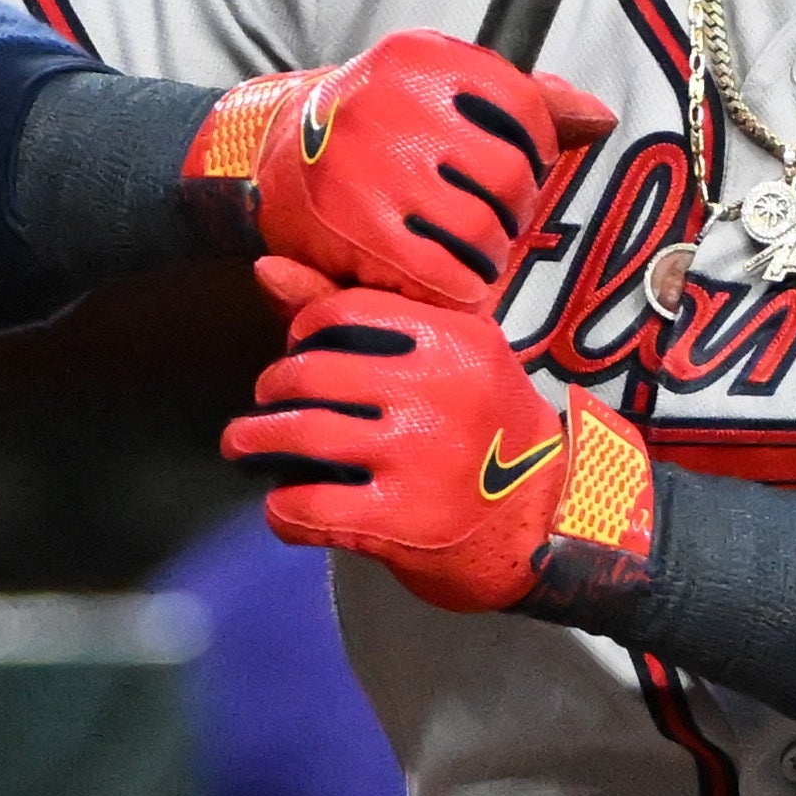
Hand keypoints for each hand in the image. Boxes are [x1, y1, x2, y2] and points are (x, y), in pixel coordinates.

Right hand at [188, 33, 613, 307]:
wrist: (277, 158)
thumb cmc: (379, 126)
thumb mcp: (441, 89)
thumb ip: (524, 101)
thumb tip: (601, 117)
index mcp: (422, 56)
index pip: (525, 108)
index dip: (539, 149)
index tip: (522, 163)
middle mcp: (393, 102)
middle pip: (512, 177)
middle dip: (514, 208)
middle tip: (494, 214)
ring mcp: (371, 165)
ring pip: (483, 231)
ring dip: (490, 253)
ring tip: (472, 248)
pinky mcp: (357, 226)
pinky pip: (444, 275)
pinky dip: (460, 288)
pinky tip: (450, 278)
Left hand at [227, 290, 655, 615]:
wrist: (550, 526)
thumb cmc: (492, 435)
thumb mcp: (452, 359)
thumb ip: (363, 315)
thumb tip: (264, 269)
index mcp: (455, 340)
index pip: (344, 311)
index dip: (302, 332)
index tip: (299, 353)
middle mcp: (438, 392)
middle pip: (311, 373)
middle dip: (271, 389)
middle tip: (266, 405)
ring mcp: (419, 458)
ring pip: (300, 435)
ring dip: (256, 441)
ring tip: (245, 446)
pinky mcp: (402, 522)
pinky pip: (309, 508)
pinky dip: (281, 510)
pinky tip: (284, 508)